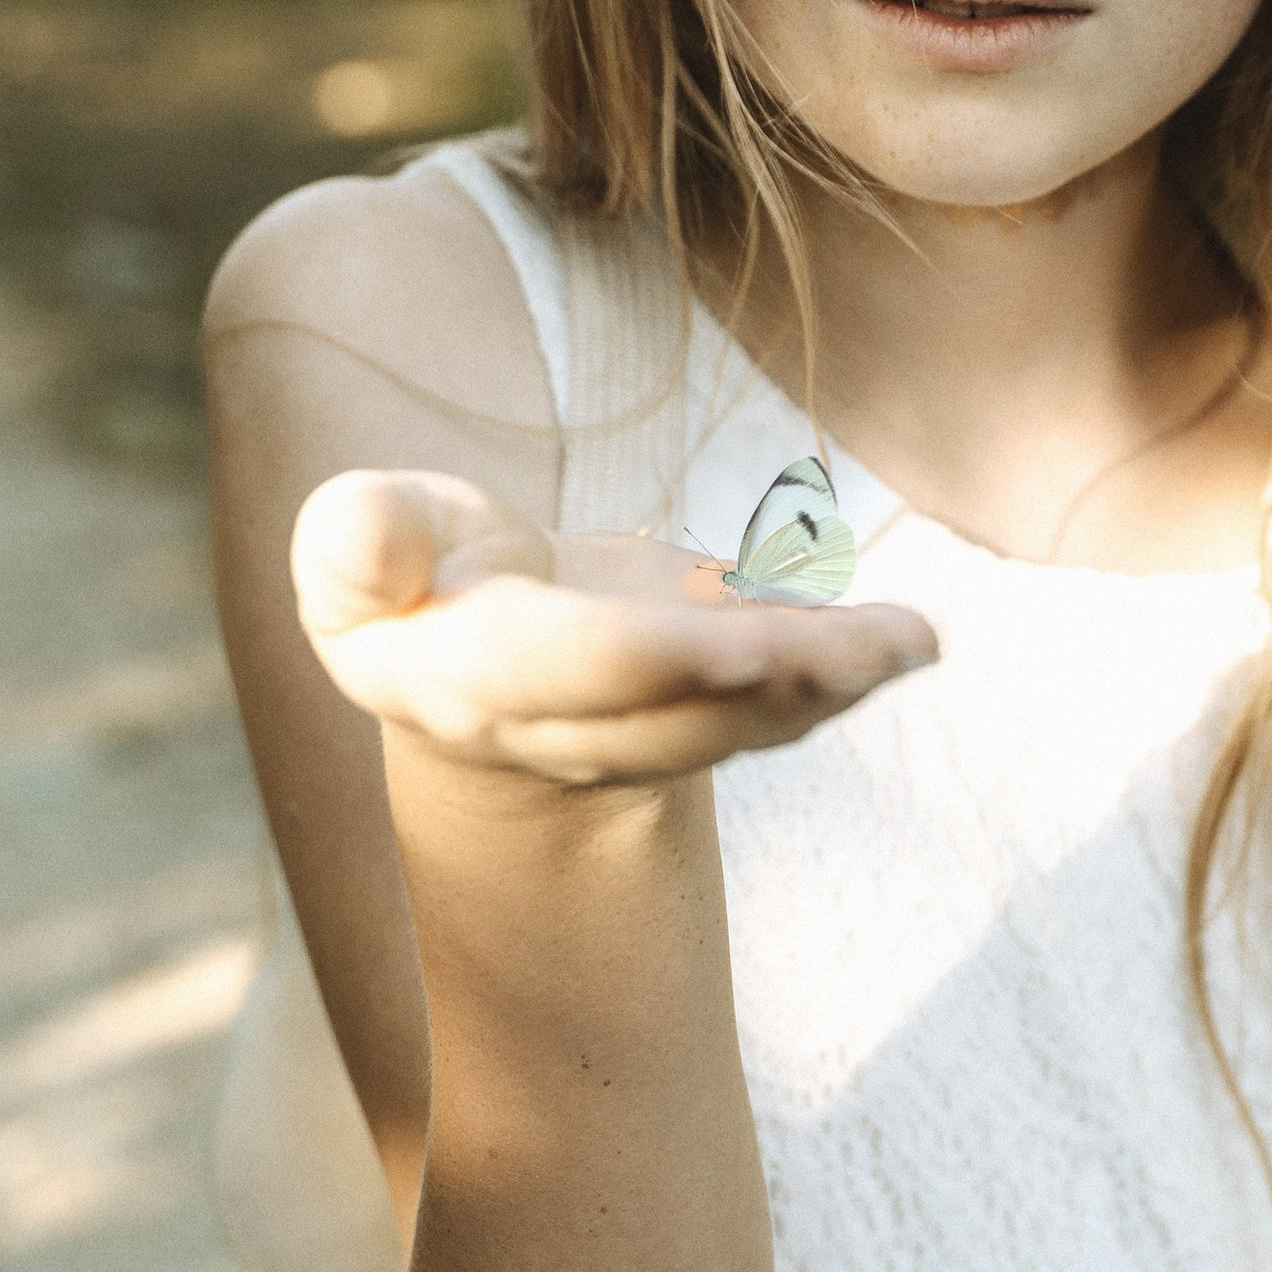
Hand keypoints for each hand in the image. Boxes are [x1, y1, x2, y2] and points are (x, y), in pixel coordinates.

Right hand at [289, 468, 936, 784]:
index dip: (656, 657)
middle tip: (864, 647)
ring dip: (834, 685)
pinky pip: (781, 704)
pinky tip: (913, 640)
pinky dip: (849, 673)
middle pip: (680, 711)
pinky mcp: (705, 711)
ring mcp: (645, 731)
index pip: (572, 672)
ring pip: (745, 720)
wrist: (465, 657)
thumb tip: (361, 541)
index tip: (742, 640)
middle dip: (776, 681)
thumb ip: (359, 540)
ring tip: (911, 641)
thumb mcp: (360, 543)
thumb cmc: (411, 570)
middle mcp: (567, 727)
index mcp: (472, 679)